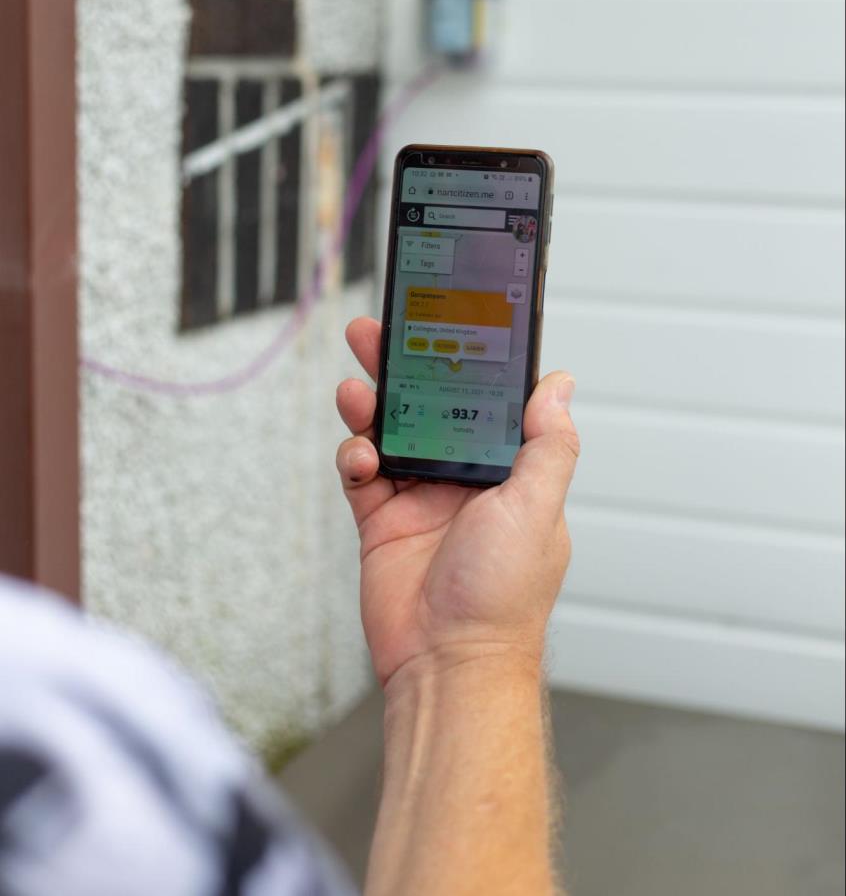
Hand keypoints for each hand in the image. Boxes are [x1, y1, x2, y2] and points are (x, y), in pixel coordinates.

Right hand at [336, 318, 579, 689]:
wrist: (447, 664)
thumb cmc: (502, 598)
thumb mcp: (537, 511)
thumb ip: (547, 446)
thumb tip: (559, 385)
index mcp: (507, 472)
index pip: (484, 401)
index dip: (463, 362)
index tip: (445, 322)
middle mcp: (463, 479)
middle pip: (429, 406)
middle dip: (402, 368)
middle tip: (376, 333)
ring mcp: (420, 498)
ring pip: (390, 431)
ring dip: (371, 404)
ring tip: (356, 387)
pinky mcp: (382, 520)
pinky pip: (361, 472)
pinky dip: (354, 456)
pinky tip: (358, 456)